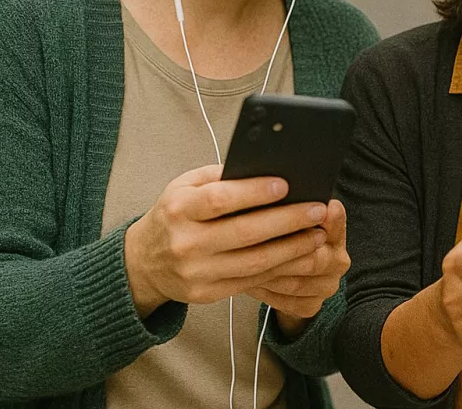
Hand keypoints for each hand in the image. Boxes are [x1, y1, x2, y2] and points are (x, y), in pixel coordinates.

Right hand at [124, 164, 328, 317]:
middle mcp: (184, 242)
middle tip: (318, 210)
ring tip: (318, 234)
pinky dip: (280, 268)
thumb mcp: (184, 186)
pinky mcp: (206, 294)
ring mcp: (195, 272)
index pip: (220, 200)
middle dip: (288, 221)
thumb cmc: (174, 214)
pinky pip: (251, 280)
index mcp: (178, 208)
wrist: (142, 262)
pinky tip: (300, 255)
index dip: (255, 193)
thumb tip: (265, 168)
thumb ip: (220, 176)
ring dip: (293, 248)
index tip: (286, 185)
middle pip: (245, 232)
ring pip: (254, 262)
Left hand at [247, 199, 350, 337]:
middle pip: (314, 259)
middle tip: (251, 245)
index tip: (318, 208)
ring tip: (239, 263)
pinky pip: (286, 302)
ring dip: (267, 274)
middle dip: (282, 253)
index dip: (327, 218)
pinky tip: (246, 281)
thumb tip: (266, 186)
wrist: (290, 273)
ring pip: (295, 283)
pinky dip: (265, 292)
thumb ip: (286, 205)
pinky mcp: (311, 305)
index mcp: (336, 233)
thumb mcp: (288, 215)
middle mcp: (338, 261)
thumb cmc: (283, 236)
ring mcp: (326, 286)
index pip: (335, 223)